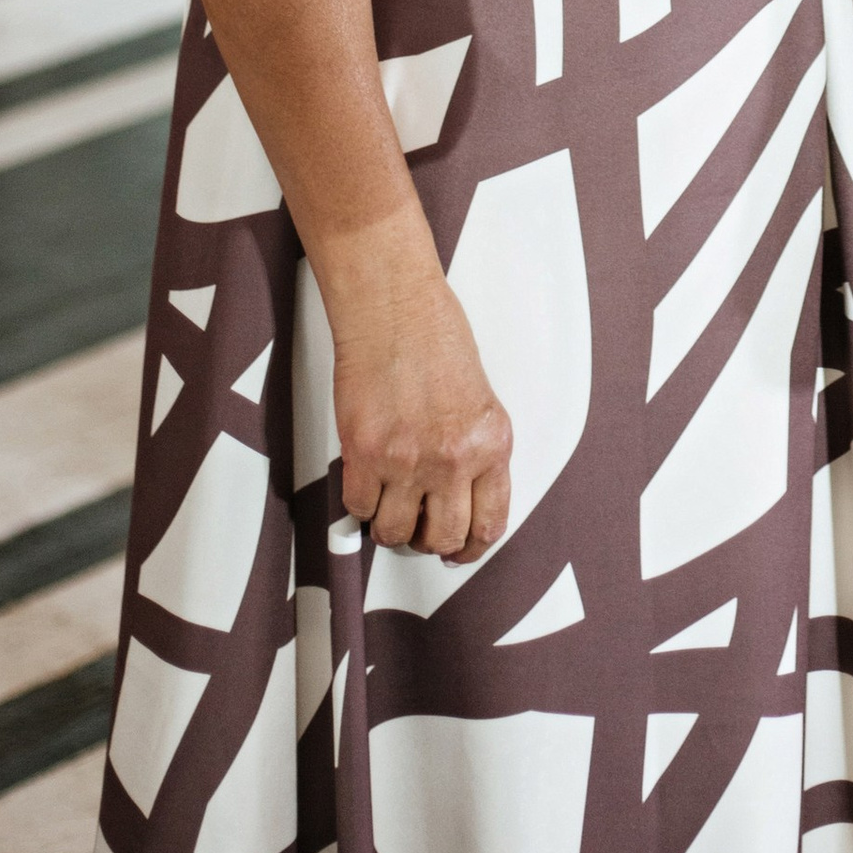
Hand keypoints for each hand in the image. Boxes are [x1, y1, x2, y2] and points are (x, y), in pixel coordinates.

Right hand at [322, 229, 512, 558]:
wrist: (392, 304)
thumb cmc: (433, 336)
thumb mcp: (478, 398)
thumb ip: (473, 449)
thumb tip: (457, 496)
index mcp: (492, 442)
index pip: (489, 523)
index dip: (471, 546)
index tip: (458, 548)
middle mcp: (455, 458)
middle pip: (443, 537)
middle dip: (428, 540)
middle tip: (417, 527)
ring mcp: (409, 459)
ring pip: (395, 532)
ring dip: (389, 524)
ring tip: (388, 501)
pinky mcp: (366, 454)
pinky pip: (359, 508)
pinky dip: (360, 502)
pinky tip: (366, 480)